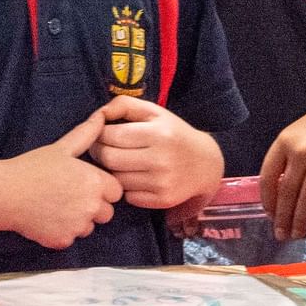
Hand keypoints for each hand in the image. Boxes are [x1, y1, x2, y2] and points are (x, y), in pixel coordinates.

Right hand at [2, 110, 123, 248]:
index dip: (103, 188)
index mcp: (95, 182)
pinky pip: (72, 238)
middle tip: (69, 195)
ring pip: (89, 227)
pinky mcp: (63, 241)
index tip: (85, 184)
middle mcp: (91, 206)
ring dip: (79, 220)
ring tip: (56, 205)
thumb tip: (102, 116)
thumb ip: (87, 134)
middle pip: (107, 213)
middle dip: (94, 207)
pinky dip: (62, 232)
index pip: (116, 192)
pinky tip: (47, 217)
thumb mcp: (61, 147)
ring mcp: (77, 226)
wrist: (5, 193)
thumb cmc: (33, 167)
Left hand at [90, 96, 223, 213]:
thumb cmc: (174, 133)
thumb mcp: (154, 112)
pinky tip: (135, 177)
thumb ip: (125, 105)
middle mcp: (160, 159)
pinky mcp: (162, 200)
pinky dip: (127, 187)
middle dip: (99, 152)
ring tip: (120, 162)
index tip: (101, 133)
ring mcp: (162, 182)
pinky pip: (129, 196)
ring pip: (117, 179)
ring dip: (112, 171)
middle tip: (102, 149)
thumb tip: (99, 115)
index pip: (110, 135)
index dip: (99, 134)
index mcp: (157, 133)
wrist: (206, 164)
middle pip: (109, 159)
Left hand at [259, 83, 305, 240]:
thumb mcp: (299, 132)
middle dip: (283, 217)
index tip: (269, 215)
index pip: (268, 177)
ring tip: (299, 233)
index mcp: (284, 141)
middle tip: (281, 234)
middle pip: (287, 192)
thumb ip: (288, 156)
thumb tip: (280, 191)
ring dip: (301, 220)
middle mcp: (300, 151)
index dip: (267, 200)